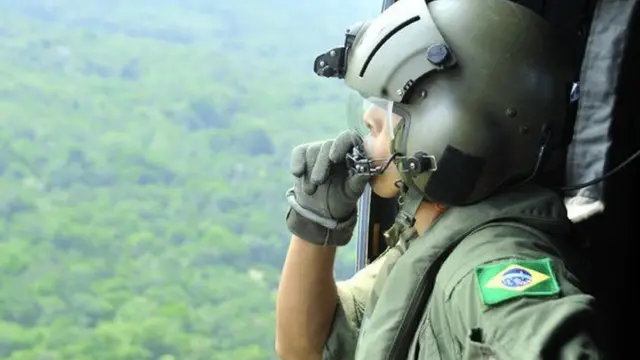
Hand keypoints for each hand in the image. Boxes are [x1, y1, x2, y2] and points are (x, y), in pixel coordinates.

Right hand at [285, 130, 371, 245]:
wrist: (322, 207)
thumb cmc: (342, 196)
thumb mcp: (352, 191)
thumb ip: (359, 180)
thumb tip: (366, 172)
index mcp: (352, 152)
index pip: (349, 138)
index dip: (341, 144)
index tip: (334, 158)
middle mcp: (336, 147)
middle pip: (328, 145)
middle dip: (321, 164)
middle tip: (318, 181)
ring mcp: (319, 149)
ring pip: (312, 151)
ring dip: (310, 171)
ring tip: (311, 191)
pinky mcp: (304, 154)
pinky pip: (299, 152)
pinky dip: (297, 162)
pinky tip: (297, 173)